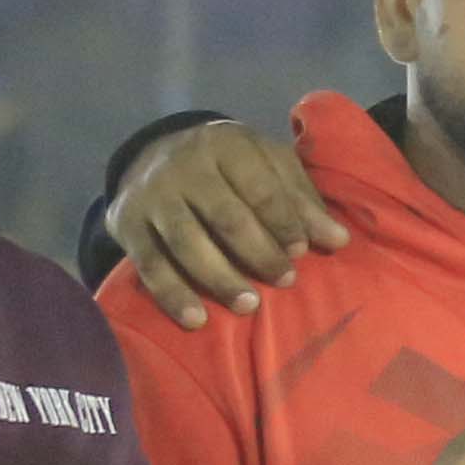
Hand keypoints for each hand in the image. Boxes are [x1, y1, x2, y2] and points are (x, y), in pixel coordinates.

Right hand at [108, 117, 343, 324]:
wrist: (154, 152)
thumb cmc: (231, 166)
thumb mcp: (270, 165)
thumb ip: (302, 201)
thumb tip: (338, 240)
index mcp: (226, 146)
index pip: (261, 188)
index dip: (284, 222)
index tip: (302, 251)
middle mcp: (184, 168)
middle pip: (225, 217)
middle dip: (259, 253)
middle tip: (286, 280)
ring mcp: (152, 196)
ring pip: (187, 242)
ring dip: (219, 278)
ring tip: (249, 305)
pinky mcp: (126, 223)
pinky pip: (149, 264)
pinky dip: (172, 294)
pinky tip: (196, 319)